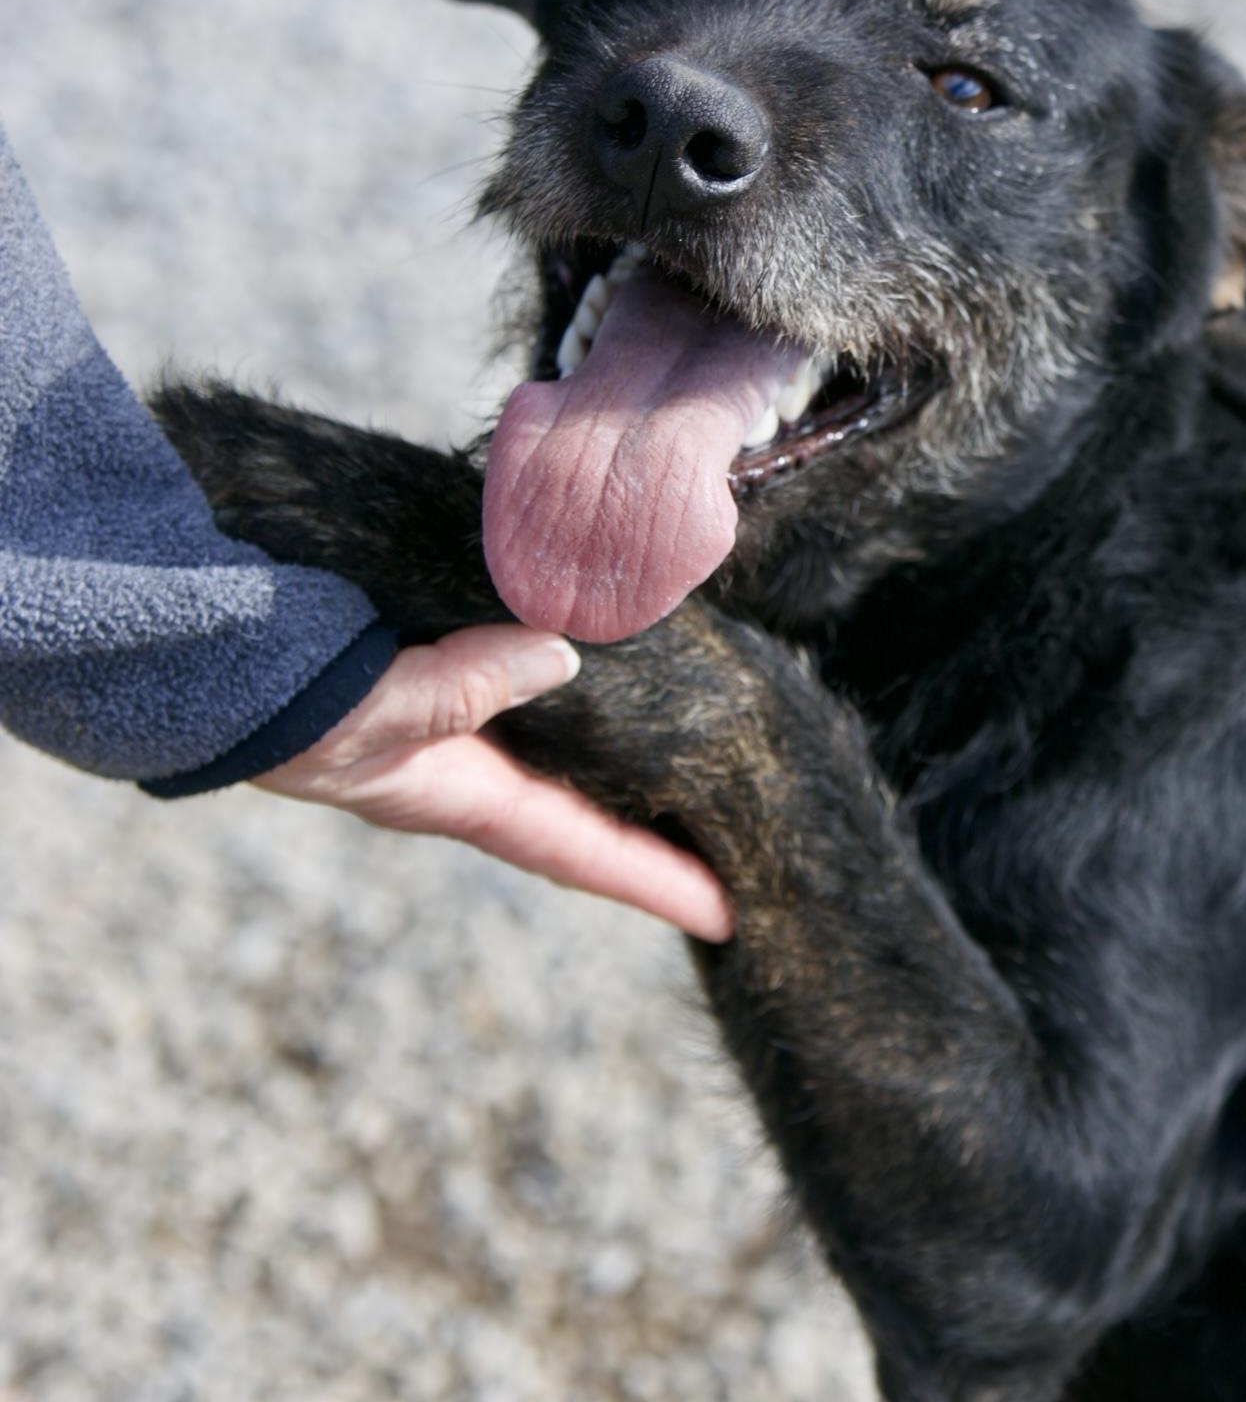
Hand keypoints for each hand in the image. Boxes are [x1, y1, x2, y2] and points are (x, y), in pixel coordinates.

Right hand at [254, 626, 733, 940]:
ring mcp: (447, 728)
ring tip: (701, 763)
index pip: (575, 846)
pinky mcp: (431, 673)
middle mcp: (461, 771)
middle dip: (655, 830)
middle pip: (581, 810)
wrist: (183, 653)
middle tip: (741, 837)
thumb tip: (561, 657)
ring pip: (562, 751)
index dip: (652, 878)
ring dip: (624, 763)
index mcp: (454, 795)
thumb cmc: (266, 699)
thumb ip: (456, 688)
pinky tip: (611, 667)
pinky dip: (574, 689)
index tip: (728, 913)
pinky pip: (525, 688)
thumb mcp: (361, 709)